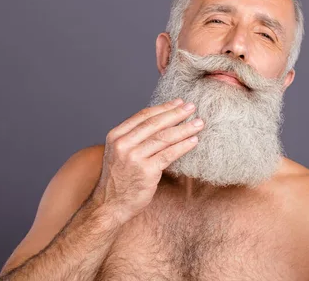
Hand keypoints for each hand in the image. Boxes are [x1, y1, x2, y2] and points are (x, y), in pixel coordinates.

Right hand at [92, 99, 202, 223]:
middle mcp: (123, 144)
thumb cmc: (119, 179)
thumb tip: (162, 122)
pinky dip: (183, 146)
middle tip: (192, 107)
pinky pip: (169, 154)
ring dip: (184, 128)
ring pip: (164, 137)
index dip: (163, 107)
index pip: (143, 115)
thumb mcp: (119, 153)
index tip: (178, 102)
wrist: (109, 205)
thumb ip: (135, 138)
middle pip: (155, 123)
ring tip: (199, 123)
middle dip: (176, 113)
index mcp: (116, 136)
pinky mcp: (146, 171)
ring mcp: (134, 157)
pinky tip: (194, 141)